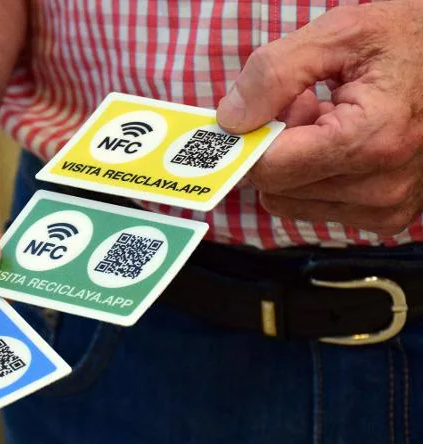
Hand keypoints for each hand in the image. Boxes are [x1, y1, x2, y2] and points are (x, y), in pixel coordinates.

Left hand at [217, 0, 422, 235]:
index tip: (253, 112)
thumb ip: (275, 74)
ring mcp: (385, 208)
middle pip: (276, 187)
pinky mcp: (384, 218)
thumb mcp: (340, 34)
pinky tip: (342, 141)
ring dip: (295, 161)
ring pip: (289, 201)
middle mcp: (382, 187)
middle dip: (277, 145)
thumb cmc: (409, 43)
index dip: (251, 139)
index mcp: (373, 138)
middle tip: (307, 103)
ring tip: (329, 119)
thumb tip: (229, 120)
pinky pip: (314, 207)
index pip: (272, 168)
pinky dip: (314, 176)